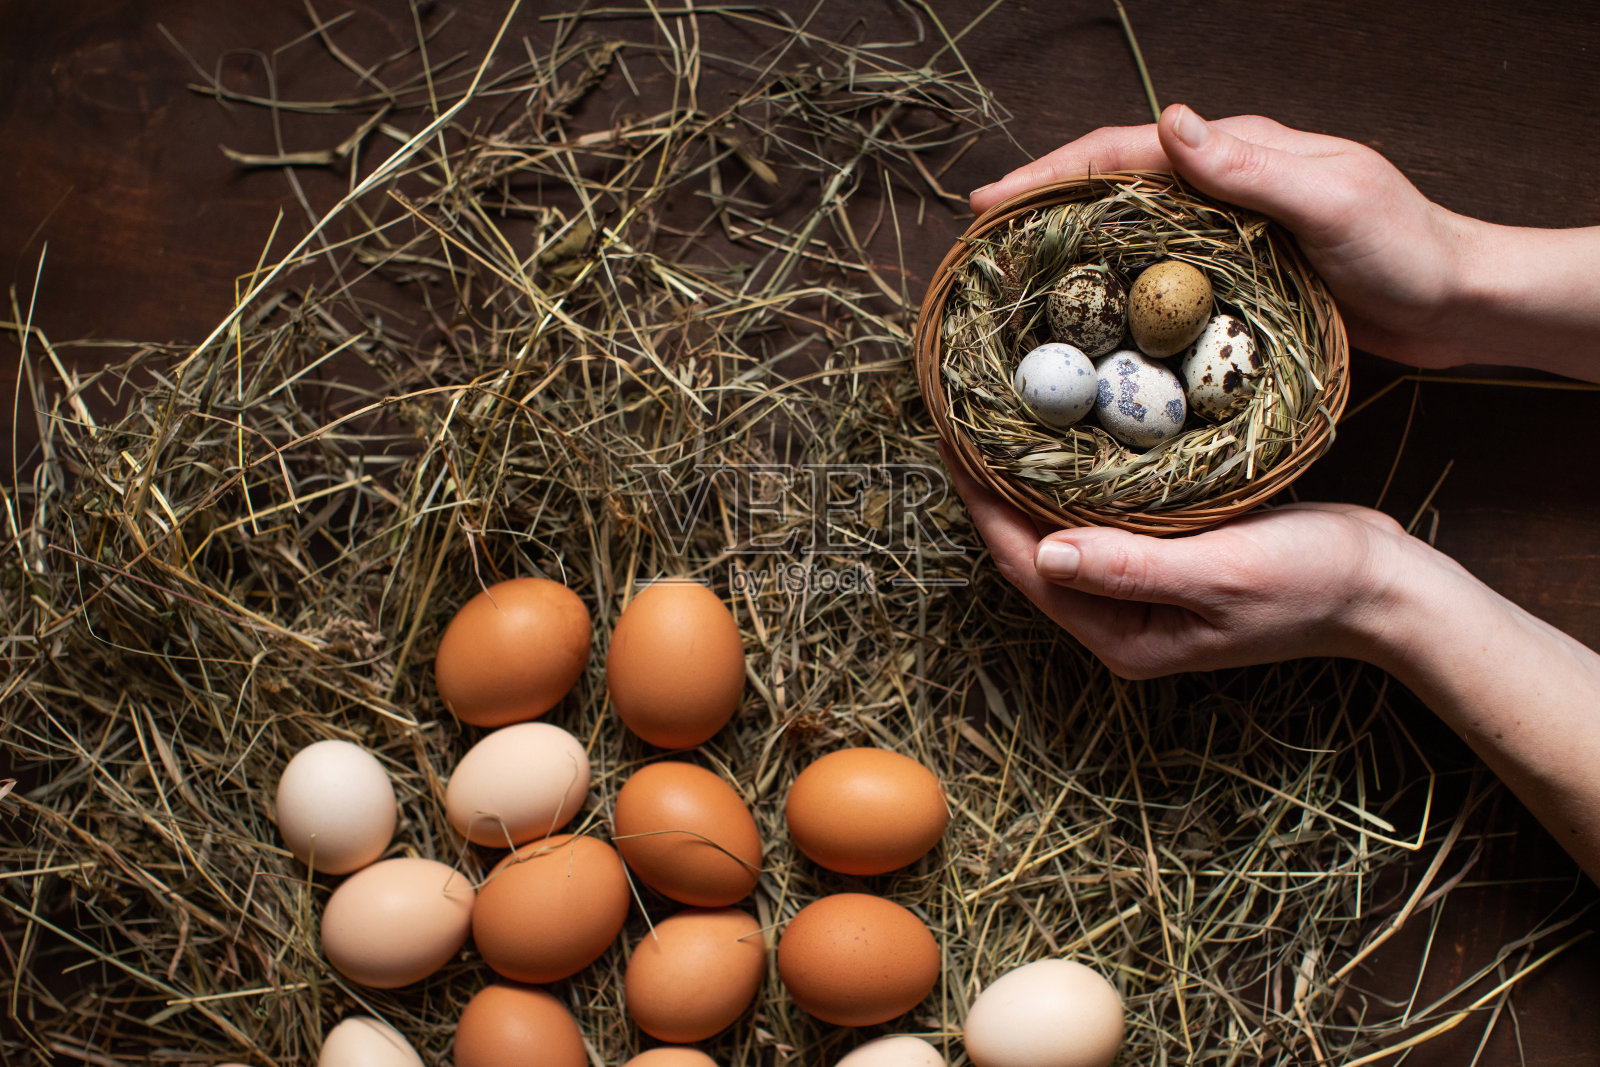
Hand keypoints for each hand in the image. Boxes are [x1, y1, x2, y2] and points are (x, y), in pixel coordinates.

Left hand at [944, 447, 1410, 677]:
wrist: (1386, 586)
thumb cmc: (1312, 584)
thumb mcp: (1223, 573)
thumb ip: (1134, 567)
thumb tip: (1047, 550)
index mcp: (1121, 636)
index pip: (1025, 564)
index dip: (981, 502)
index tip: (948, 440)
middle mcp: (1118, 617)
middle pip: (1030, 547)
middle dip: (991, 486)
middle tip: (957, 415)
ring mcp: (1139, 588)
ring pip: (1058, 527)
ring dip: (1024, 477)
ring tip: (990, 418)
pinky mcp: (1163, 555)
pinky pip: (1097, 513)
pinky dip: (1072, 477)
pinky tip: (1059, 434)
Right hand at [970, 103, 1476, 370]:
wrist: (1457, 301)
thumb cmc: (1405, 249)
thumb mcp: (1331, 201)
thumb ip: (1251, 166)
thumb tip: (1170, 124)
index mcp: (1235, 152)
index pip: (1122, 153)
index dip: (1049, 175)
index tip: (987, 203)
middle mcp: (1220, 184)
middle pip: (1108, 185)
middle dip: (1037, 205)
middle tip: (977, 240)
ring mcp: (1223, 229)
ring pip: (1123, 228)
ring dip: (1063, 245)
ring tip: (1006, 275)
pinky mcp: (1232, 272)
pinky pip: (1152, 271)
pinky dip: (1107, 284)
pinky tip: (1081, 312)